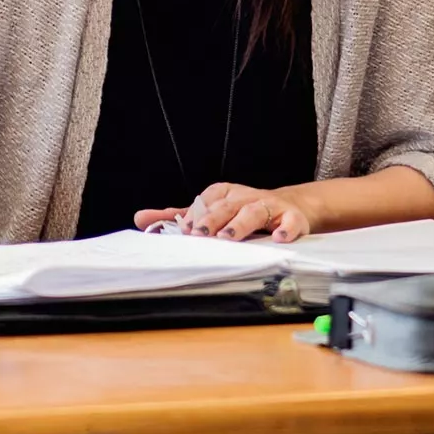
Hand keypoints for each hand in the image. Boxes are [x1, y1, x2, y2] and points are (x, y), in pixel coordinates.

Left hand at [133, 182, 315, 242]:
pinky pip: (291, 222)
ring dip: (241, 224)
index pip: (207, 200)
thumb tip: (141, 219)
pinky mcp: (292, 218)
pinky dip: (286, 229)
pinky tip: (278, 238)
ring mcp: (270, 206)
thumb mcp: (212, 211)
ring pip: (254, 211)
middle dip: (212, 219)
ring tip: (228, 238)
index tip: (183, 230)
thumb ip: (178, 217)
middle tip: (199, 235)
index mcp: (225, 194)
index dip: (195, 214)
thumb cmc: (245, 211)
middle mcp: (245, 197)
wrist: (292, 208)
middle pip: (227, 205)